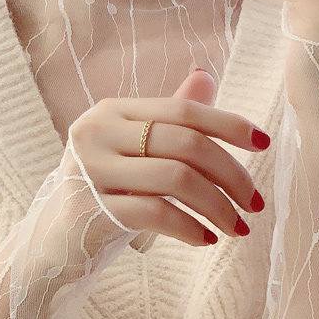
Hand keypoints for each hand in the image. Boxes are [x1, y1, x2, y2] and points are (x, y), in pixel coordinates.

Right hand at [67, 68, 269, 246]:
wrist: (54, 242)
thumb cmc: (103, 192)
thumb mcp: (135, 150)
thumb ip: (169, 117)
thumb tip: (206, 76)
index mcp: (113, 111)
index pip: (184, 111)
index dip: (230, 124)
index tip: (265, 143)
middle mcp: (98, 132)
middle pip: (186, 144)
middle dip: (232, 174)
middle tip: (256, 203)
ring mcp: (91, 170)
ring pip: (177, 179)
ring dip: (218, 206)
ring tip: (238, 227)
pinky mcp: (91, 209)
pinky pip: (157, 214)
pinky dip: (191, 228)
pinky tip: (207, 239)